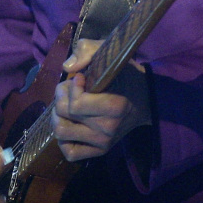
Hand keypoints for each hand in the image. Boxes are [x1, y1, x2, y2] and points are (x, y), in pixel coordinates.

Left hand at [52, 39, 149, 162]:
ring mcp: (104, 142)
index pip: (75, 105)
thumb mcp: (109, 53)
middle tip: (70, 89)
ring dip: (57, 117)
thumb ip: (87, 50)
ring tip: (67, 106)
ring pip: (62, 133)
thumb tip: (67, 67)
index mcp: (114, 106)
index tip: (80, 78)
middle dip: (60, 97)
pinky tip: (71, 124)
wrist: (145, 99)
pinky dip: (63, 140)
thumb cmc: (125, 75)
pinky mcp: (100, 151)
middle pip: (64, 116)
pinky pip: (70, 152)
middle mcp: (109, 128)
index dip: (70, 87)